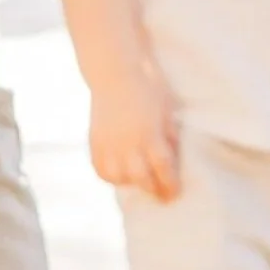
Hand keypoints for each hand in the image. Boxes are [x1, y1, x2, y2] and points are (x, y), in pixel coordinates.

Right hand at [88, 65, 179, 198]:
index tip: (175, 193)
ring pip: (119, 178)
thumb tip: (172, 161)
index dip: (171, 185)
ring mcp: (109, 143)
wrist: (115, 73)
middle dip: (153, 190)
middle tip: (161, 196)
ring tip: (139, 182)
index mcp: (150, 135)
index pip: (163, 169)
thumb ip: (169, 138)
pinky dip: (110, 176)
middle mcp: (128, 143)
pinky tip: (119, 174)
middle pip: (142, 179)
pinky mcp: (94, 141)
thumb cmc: (148, 89)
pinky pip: (100, 169)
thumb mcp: (167, 112)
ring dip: (131, 184)